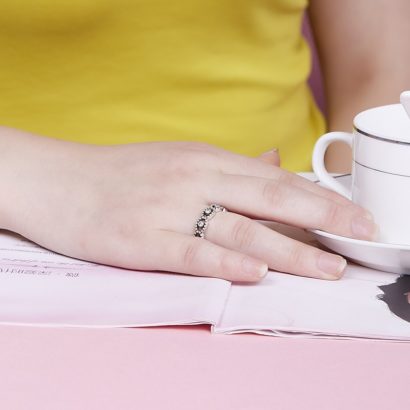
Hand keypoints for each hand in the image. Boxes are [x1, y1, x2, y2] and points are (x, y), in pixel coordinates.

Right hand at [1, 129, 376, 281]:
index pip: (275, 180)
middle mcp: (193, 179)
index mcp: (206, 160)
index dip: (320, 198)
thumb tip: (272, 163)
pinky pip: (190, 251)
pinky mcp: (140, 239)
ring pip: (239, 229)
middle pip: (270, 198)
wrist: (60, 181)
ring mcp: (167, 209)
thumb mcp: (180, 160)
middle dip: (323, 218)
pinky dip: (225, 260)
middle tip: (362, 235)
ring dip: (289, 249)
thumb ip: (229, 168)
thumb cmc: (123, 174)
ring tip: (327, 267)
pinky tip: (256, 270)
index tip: (355, 216)